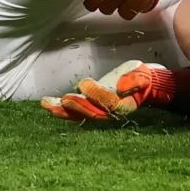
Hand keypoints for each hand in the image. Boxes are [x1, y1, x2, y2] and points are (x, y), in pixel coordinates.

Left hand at [41, 60, 171, 120]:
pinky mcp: (89, 107)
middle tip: (64, 99)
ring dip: (63, 111)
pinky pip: (74, 112)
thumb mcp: (142, 75)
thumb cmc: (141, 78)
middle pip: (91, 112)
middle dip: (77, 106)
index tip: (85, 82)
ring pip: (79, 115)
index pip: (107, 103)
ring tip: (47, 105)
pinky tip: (47, 104)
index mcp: (123, 105)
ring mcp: (97, 111)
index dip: (95, 94)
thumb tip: (121, 86)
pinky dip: (60, 109)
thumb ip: (134, 81)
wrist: (141, 86)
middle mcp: (109, 112)